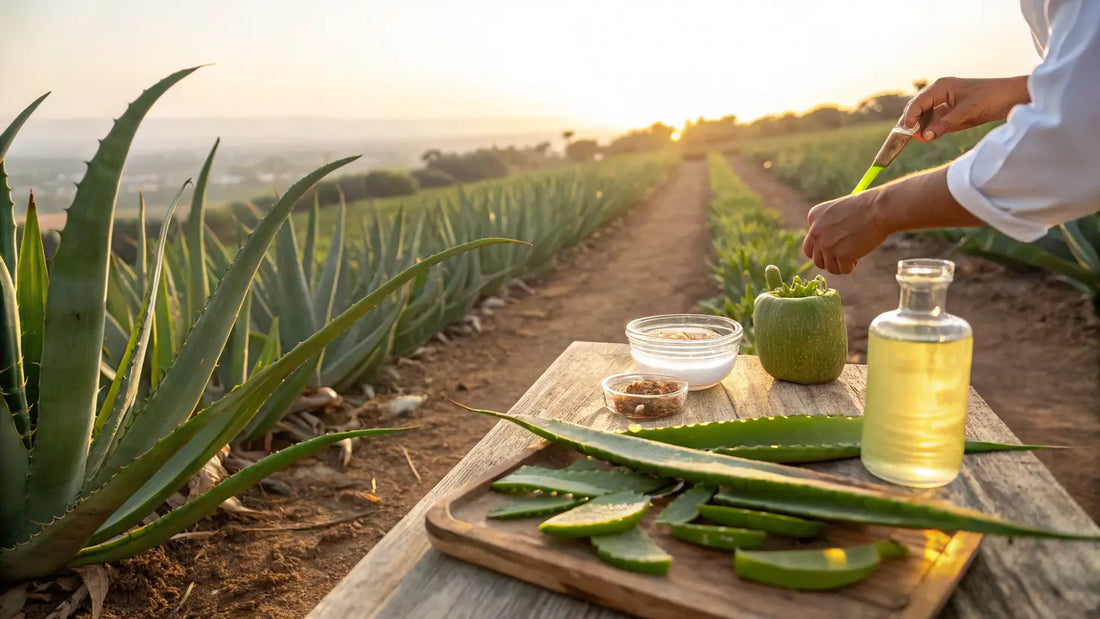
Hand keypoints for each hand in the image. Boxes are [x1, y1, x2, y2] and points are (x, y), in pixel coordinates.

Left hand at [802, 191, 889, 274]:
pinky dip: (850, 267)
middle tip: (842, 255)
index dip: (824, 246)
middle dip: (829, 260)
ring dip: (839, 265)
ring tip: (852, 256)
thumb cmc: (865, 206)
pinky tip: (858, 257)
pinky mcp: (842, 256)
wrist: (879, 209)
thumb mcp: (838, 210)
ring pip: (828, 267)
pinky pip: (843, 270)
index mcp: (813, 217)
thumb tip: (827, 247)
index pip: (811, 242)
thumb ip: (828, 226)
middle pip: (816, 258)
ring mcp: (827, 245)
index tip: (838, 242)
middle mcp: (815, 232)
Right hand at [902, 76, 1030, 141]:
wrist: (1012, 97)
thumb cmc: (992, 98)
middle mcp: (939, 93)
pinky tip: (927, 136)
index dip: (910, 117)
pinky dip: (929, 129)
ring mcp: (944, 103)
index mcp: (941, 87)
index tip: (906, 132)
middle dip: (911, 123)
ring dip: (919, 127)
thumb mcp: (968, 112)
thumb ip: (945, 124)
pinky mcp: (950, 112)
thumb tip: (924, 136)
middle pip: (917, 109)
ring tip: (917, 138)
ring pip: (924, 117)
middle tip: (905, 139)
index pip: (918, 103)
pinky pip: (934, 122)